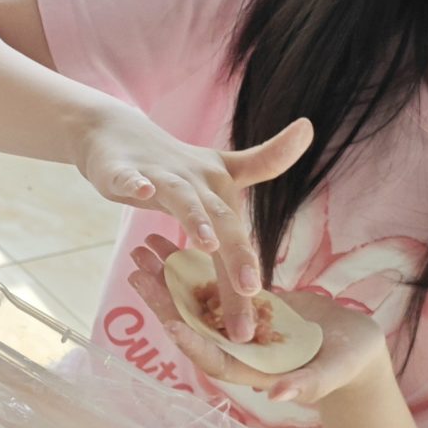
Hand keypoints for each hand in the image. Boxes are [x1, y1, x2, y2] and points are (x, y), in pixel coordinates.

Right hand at [76, 108, 312, 341]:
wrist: (117, 133)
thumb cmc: (174, 164)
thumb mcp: (221, 168)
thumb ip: (265, 161)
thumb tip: (310, 128)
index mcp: (218, 191)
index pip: (239, 233)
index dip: (251, 263)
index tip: (262, 299)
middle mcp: (196, 184)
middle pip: (222, 220)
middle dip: (236, 256)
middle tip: (250, 291)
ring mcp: (161, 176)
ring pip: (181, 199)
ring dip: (195, 219)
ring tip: (208, 244)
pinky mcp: (123, 170)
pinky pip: (129, 178)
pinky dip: (135, 184)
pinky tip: (141, 191)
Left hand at [126, 235, 390, 404]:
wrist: (356, 346)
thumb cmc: (349, 365)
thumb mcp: (332, 373)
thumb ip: (306, 385)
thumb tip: (275, 395)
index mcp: (252, 369)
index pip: (214, 359)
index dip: (191, 344)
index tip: (169, 323)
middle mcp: (237, 349)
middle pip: (193, 327)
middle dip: (164, 302)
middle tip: (137, 272)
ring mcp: (238, 326)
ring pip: (196, 303)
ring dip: (170, 280)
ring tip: (143, 251)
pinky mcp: (245, 304)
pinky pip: (213, 285)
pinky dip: (194, 267)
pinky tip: (173, 245)